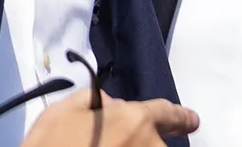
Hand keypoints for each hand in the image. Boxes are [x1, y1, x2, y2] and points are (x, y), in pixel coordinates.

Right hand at [18, 94, 199, 146]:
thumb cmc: (50, 146)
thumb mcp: (62, 110)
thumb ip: (93, 99)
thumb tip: (114, 103)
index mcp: (134, 120)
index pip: (167, 113)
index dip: (181, 116)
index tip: (192, 121)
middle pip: (157, 144)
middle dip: (144, 142)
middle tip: (116, 142)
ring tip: (107, 145)